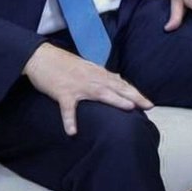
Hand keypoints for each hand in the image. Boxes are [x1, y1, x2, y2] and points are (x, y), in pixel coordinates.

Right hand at [23, 43, 152, 135]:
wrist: (42, 58)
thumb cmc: (65, 63)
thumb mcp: (89, 67)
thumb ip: (104, 75)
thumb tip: (119, 78)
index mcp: (99, 74)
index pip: (122, 85)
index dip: (136, 94)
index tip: (149, 103)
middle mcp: (93, 79)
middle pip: (117, 88)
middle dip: (134, 97)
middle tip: (148, 105)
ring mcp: (78, 86)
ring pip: (100, 94)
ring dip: (115, 100)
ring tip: (129, 108)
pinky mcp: (63, 93)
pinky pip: (67, 108)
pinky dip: (69, 120)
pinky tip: (72, 132)